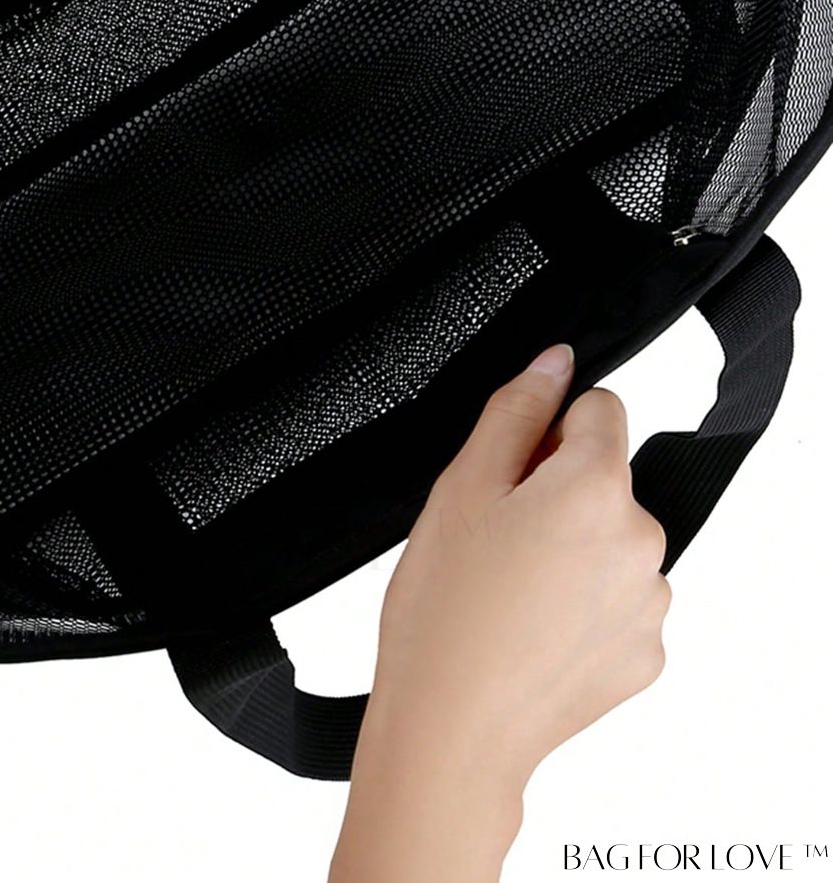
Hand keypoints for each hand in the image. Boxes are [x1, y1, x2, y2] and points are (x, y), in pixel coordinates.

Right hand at [329, 344, 670, 882]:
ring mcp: (649, 603)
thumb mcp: (461, 486)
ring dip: (572, 550)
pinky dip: (582, 605)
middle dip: (557, 493)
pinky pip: (617, 600)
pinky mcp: (646, 655)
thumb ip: (516, 411)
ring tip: (508, 592)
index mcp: (597, 488)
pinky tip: (531, 630)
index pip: (599, 408)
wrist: (451, 731)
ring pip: (611, 540)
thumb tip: (556, 361)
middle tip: (495, 540)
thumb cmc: (444, 610)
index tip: (509, 473)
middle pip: (606, 479)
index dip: (547, 431)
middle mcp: (642, 541)